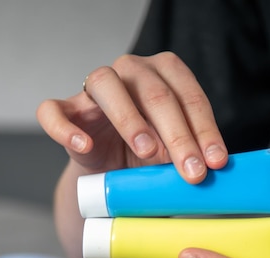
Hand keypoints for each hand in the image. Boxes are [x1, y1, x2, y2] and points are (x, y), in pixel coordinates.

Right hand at [36, 52, 227, 182]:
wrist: (108, 172)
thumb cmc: (146, 156)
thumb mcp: (173, 153)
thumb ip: (189, 154)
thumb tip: (211, 169)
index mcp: (164, 73)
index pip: (189, 95)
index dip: (205, 129)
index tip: (216, 162)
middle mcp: (130, 71)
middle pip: (155, 92)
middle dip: (178, 134)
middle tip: (191, 170)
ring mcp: (93, 89)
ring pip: (106, 86)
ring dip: (130, 119)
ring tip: (148, 152)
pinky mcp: (65, 109)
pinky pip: (54, 111)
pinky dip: (65, 128)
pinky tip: (83, 146)